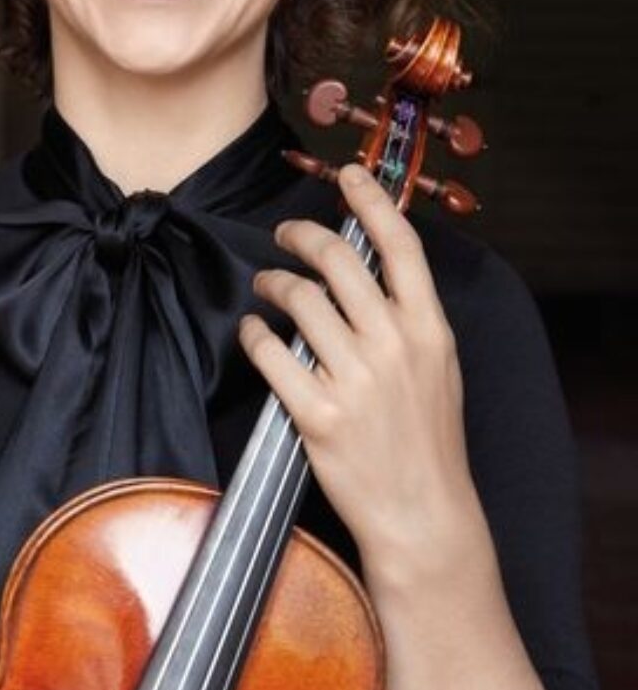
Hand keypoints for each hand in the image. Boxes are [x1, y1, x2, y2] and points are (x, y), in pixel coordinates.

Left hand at [237, 163, 480, 582]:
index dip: (372, 201)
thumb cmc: (428, 439)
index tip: (349, 174)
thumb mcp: (439, 367)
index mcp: (430, 329)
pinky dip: (253, 333)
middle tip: (284, 234)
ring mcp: (355, 380)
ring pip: (298, 299)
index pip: (401, 246)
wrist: (423, 515)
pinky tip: (251, 331)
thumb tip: (372, 264)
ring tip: (266, 287)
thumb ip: (409, 315)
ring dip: (272, 283)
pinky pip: (270, 352)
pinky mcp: (318, 413)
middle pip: (337, 259)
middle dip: (302, 234)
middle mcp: (394, 345)